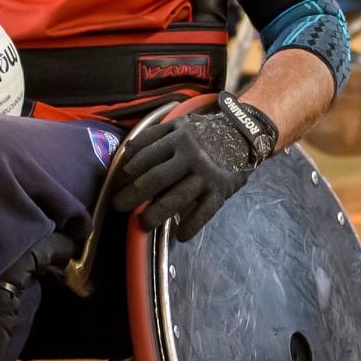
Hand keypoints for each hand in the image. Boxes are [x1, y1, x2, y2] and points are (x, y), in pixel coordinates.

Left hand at [110, 95, 276, 241]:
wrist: (242, 134)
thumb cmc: (203, 133)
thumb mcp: (179, 124)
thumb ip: (153, 135)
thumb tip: (127, 151)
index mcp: (178, 138)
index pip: (147, 156)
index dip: (129, 171)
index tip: (118, 183)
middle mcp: (191, 156)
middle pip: (157, 178)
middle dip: (134, 195)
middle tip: (118, 206)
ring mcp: (207, 174)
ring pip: (178, 197)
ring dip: (157, 213)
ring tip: (143, 224)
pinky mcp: (221, 190)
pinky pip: (204, 212)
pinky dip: (191, 225)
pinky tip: (180, 236)